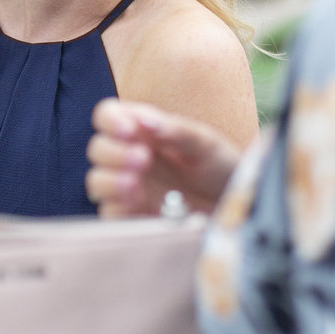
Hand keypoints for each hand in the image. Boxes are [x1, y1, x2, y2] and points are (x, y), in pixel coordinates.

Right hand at [86, 98, 242, 217]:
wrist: (238, 206)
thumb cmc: (220, 167)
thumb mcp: (204, 143)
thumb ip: (174, 130)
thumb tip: (145, 121)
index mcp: (142, 130)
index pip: (108, 115)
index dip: (111, 120)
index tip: (129, 130)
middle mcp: (128, 156)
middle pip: (98, 149)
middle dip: (115, 153)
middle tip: (143, 159)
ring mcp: (127, 188)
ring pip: (96, 182)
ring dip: (110, 181)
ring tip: (136, 185)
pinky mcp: (132, 217)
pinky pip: (111, 214)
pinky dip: (120, 209)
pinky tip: (141, 206)